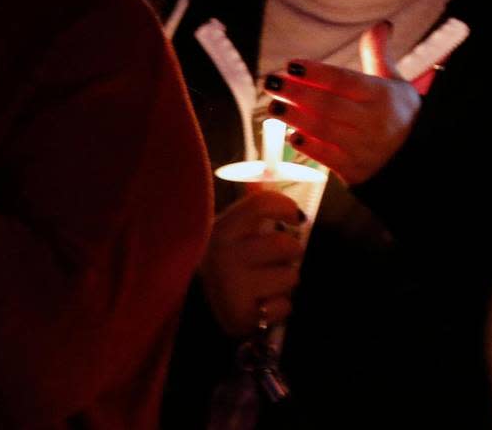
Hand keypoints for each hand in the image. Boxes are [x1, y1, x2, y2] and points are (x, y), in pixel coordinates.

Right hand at [200, 190, 304, 336]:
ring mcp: (233, 286)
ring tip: (266, 284)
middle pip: (285, 244)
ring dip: (285, 282)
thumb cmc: (225, 265)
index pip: (262, 204)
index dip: (285, 208)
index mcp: (222, 229)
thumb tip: (268, 174)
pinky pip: (284, 307)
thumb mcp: (231, 233)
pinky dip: (278, 308)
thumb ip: (252, 207)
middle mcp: (225, 254)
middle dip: (290, 253)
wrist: (197, 311)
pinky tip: (261, 305)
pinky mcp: (243, 316)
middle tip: (277, 259)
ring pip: (291, 277)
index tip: (294, 218)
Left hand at [264, 20, 419, 184]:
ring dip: (295, 117)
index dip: (315, 72)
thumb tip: (381, 25)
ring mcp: (364, 148)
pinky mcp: (356, 170)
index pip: (343, 80)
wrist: (420, 160)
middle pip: (328, 104)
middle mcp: (373, 121)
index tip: (291, 65)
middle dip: (296, 93)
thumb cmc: (401, 115)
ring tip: (273, 107)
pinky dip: (308, 146)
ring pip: (324, 130)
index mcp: (382, 96)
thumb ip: (379, 54)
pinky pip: (328, 158)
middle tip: (271, 83)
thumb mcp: (396, 83)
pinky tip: (291, 135)